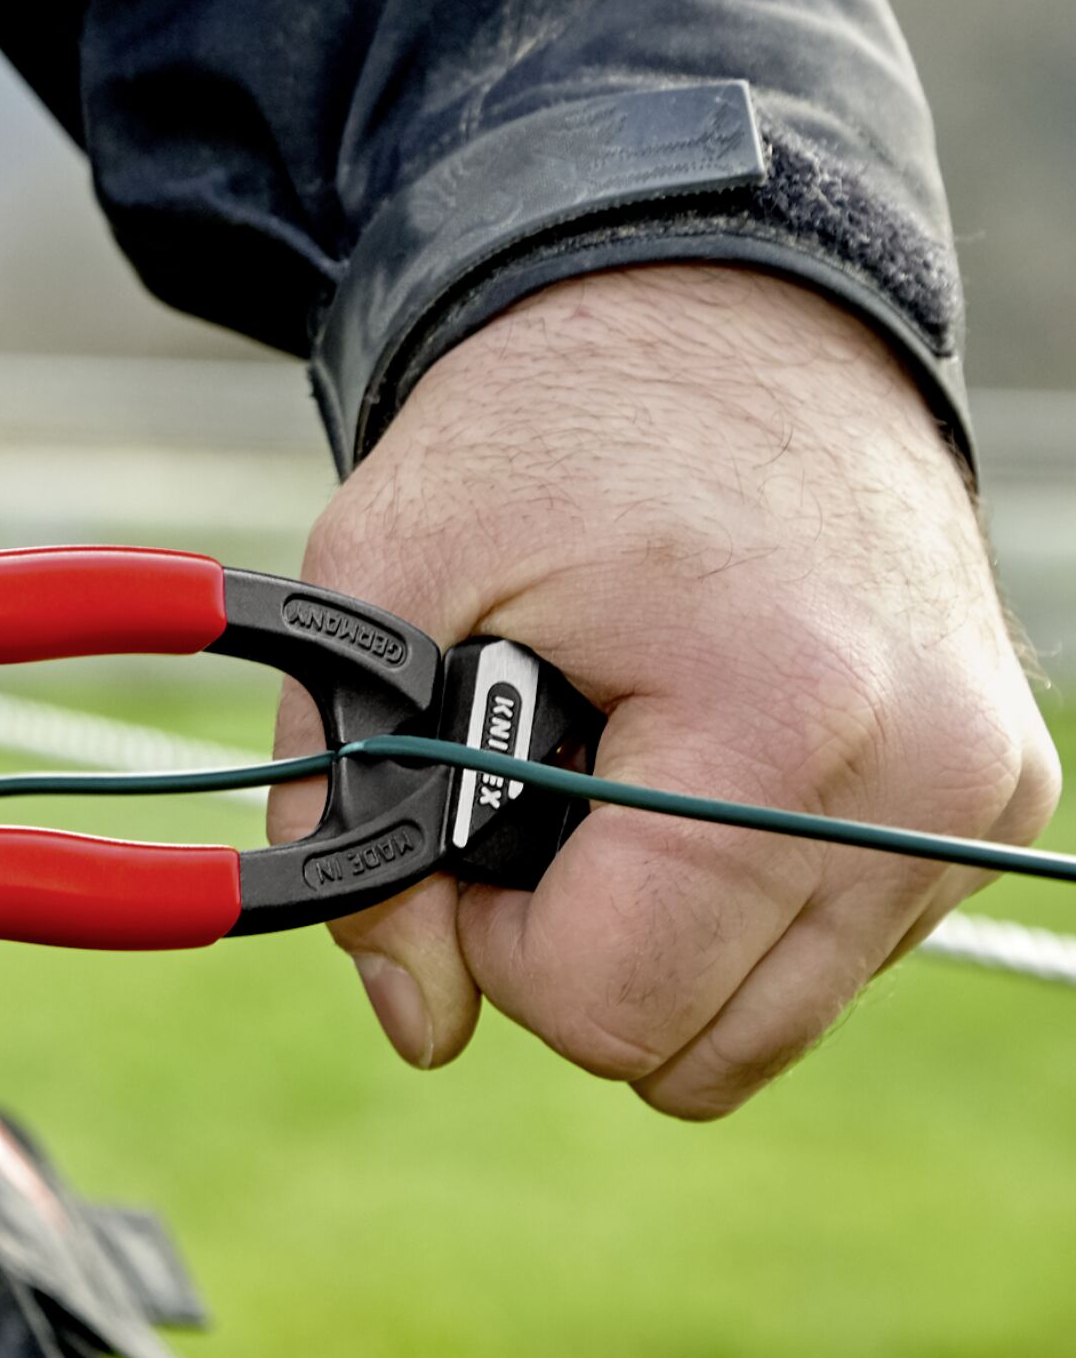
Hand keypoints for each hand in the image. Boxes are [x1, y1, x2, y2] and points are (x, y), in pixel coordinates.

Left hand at [272, 265, 1059, 1118]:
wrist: (723, 309)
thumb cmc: (544, 436)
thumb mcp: (383, 581)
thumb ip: (355, 812)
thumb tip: (417, 1025)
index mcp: (778, 712)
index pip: (613, 1005)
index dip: (499, 950)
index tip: (476, 829)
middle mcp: (921, 772)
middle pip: (698, 1048)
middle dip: (579, 960)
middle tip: (542, 805)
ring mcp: (979, 786)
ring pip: (768, 1024)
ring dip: (661, 944)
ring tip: (623, 779)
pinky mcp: (1001, 788)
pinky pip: (833, 951)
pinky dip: (740, 906)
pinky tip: (704, 771)